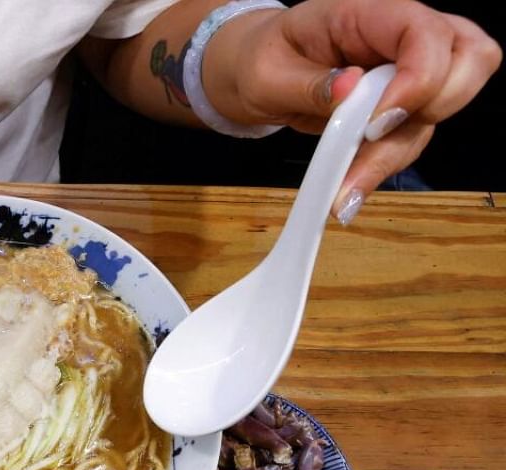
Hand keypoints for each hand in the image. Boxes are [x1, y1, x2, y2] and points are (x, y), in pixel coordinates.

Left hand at [215, 0, 499, 221]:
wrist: (257, 74)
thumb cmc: (262, 60)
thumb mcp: (266, 74)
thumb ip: (306, 83)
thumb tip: (348, 90)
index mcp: (369, 12)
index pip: (425, 30)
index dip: (420, 77)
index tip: (376, 122)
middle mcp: (402, 37)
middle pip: (472, 58)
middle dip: (437, 107)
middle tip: (376, 138)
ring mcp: (410, 72)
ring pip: (441, 112)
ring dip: (395, 155)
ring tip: (345, 192)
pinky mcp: (404, 106)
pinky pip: (412, 137)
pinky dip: (384, 166)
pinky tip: (349, 190)